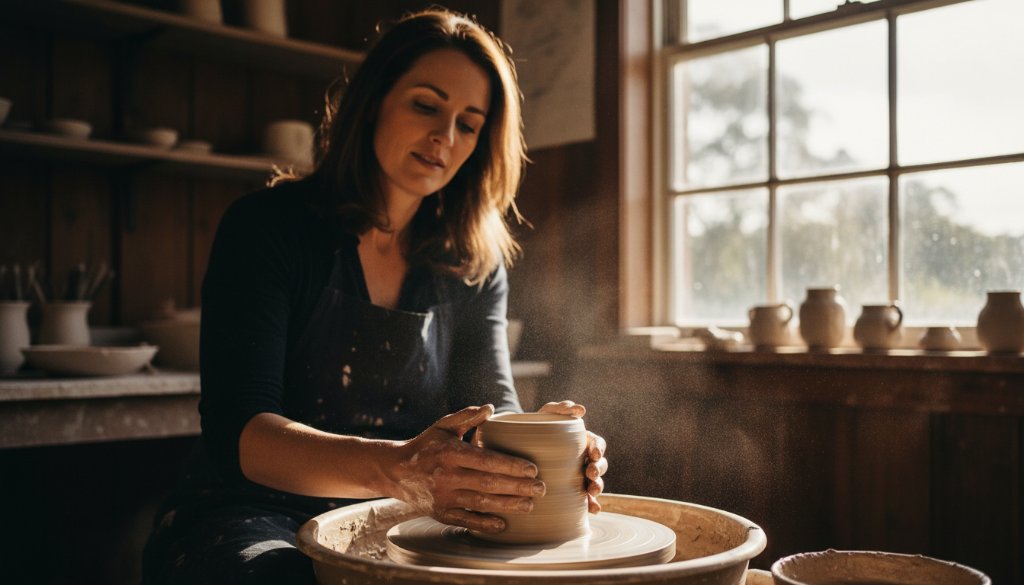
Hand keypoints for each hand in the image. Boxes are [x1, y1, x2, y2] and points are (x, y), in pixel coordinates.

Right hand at [390, 404, 544, 532]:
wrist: (394, 470)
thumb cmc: (425, 445)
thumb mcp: (443, 426)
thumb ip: (467, 417)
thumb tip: (490, 408)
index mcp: (450, 452)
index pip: (486, 460)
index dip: (511, 466)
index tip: (532, 469)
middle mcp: (446, 476)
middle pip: (488, 484)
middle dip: (517, 488)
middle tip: (541, 489)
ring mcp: (443, 497)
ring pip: (480, 503)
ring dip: (508, 506)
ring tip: (530, 506)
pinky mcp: (440, 513)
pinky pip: (465, 520)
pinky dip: (484, 524)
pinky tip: (503, 525)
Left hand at [537, 400, 607, 512]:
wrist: (517, 446)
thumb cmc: (536, 427)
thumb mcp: (546, 414)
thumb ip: (561, 408)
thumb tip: (579, 409)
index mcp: (583, 442)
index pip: (598, 444)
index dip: (599, 449)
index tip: (594, 454)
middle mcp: (583, 460)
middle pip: (600, 465)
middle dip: (599, 470)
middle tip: (591, 474)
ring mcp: (578, 476)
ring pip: (594, 483)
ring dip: (597, 488)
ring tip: (592, 492)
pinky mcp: (570, 491)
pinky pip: (585, 500)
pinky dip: (591, 505)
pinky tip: (592, 510)